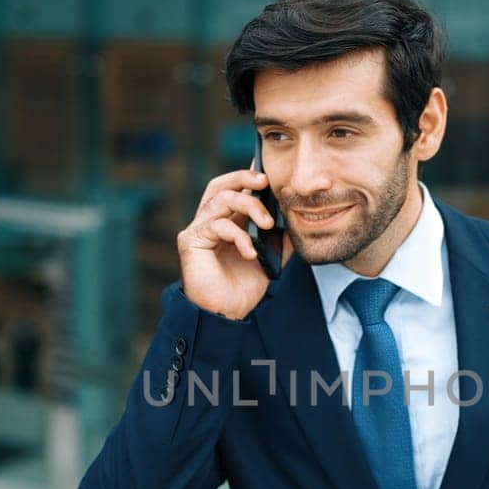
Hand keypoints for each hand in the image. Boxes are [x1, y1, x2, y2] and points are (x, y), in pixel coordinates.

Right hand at [178, 169, 292, 320]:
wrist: (226, 314)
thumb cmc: (243, 287)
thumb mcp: (271, 258)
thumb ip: (281, 238)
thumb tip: (297, 219)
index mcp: (227, 220)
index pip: (234, 188)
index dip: (249, 176)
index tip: (271, 174)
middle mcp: (209, 220)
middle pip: (221, 184)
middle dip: (244, 178)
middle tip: (266, 182)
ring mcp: (198, 229)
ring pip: (221, 199)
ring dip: (249, 207)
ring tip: (267, 225)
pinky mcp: (191, 241)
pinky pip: (217, 225)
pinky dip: (238, 235)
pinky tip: (251, 252)